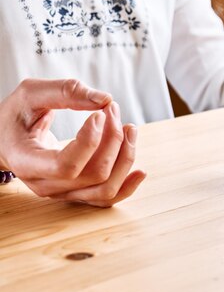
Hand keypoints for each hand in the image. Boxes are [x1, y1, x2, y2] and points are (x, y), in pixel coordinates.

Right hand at [0, 79, 145, 206]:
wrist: (7, 139)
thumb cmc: (16, 116)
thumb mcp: (30, 94)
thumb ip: (65, 92)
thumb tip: (104, 99)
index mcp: (27, 162)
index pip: (67, 165)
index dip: (91, 140)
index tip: (101, 113)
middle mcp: (45, 185)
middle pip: (94, 174)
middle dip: (113, 140)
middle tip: (113, 110)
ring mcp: (63, 193)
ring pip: (105, 189)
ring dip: (125, 158)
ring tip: (131, 129)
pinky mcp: (77, 193)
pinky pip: (107, 199)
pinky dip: (127, 186)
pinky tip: (141, 171)